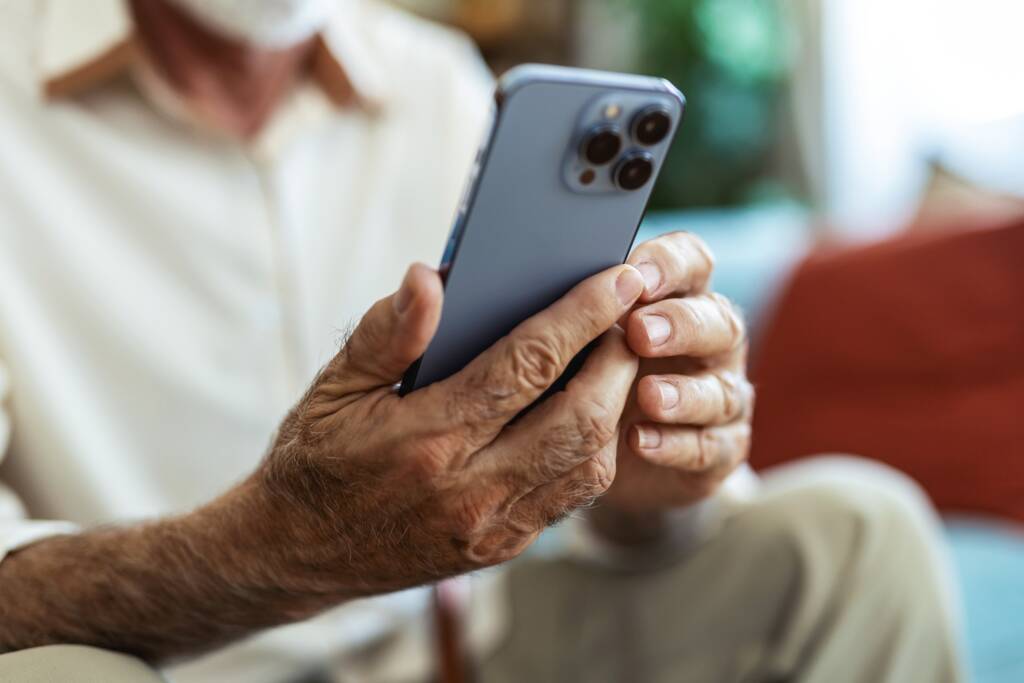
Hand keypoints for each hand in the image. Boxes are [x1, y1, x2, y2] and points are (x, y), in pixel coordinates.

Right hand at [0, 263, 642, 661]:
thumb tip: (432, 276)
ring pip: (588, 462)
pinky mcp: (502, 546)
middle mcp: (468, 487)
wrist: (296, 552)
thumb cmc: (315, 460)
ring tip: (621, 357)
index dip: (581, 316)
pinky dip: (596, 447)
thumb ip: (387, 333)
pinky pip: (572, 495)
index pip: (526, 365)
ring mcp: (491, 524)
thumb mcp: (333, 387)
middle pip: (578, 415)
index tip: (618, 278)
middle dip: (620, 357)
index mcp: (424, 437)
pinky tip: (593, 411)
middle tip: (637, 312)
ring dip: (617, 403)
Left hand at [599, 232, 753, 517]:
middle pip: (718, 321)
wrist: (597, 450)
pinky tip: (640, 441)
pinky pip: (710, 447)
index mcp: (682, 297)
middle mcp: (712, 342)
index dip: (670, 265)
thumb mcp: (583, 336)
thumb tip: (553, 280)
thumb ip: (585, 309)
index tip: (635, 275)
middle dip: (681, 325)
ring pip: (722, 390)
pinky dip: (676, 445)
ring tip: (646, 396)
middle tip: (640, 332)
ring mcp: (721, 396)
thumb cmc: (587, 371)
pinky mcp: (720, 448)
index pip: (692, 262)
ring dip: (685, 393)